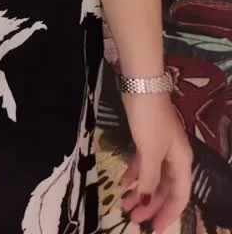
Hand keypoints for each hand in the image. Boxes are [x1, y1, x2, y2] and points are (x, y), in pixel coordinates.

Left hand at [120, 92, 192, 231]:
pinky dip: (134, 173)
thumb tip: (146, 201)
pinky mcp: (147, 137)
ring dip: (140, 191)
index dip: (169, 214)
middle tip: (133, 219)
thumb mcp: (150, 152)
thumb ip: (149, 179)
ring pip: (153, 176)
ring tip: (124, 204)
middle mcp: (174, 156)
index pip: (180, 196)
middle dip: (150, 205)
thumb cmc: (149, 119)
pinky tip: (122, 182)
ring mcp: (161, 146)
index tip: (154, 229)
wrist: (141, 84)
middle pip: (165, 188)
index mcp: (182, 161)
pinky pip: (143, 162)